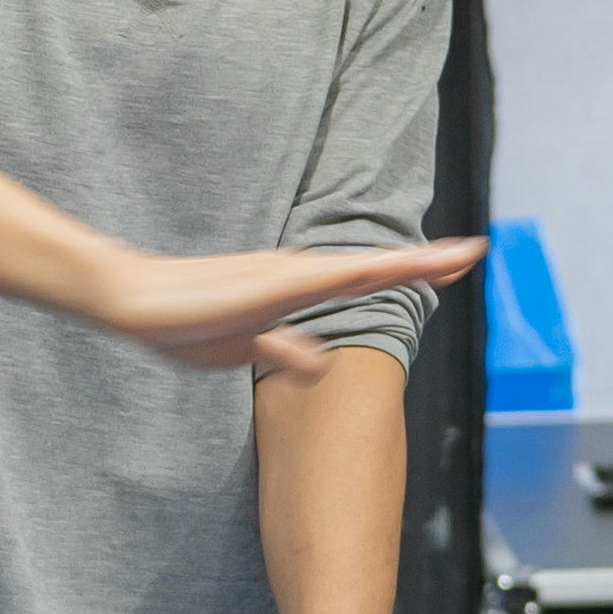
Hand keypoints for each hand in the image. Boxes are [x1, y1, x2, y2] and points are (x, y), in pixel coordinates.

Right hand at [82, 235, 483, 378]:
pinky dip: (368, 271)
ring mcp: (290, 275)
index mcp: (295, 287)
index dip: (411, 273)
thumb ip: (286, 351)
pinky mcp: (273, 284)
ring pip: (367, 268)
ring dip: (416, 262)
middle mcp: (300, 273)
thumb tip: (322, 363)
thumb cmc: (181, 323)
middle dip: (430, 262)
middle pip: (379, 268)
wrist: (135, 304)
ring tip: (464, 254)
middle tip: (477, 250)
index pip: (367, 281)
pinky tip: (400, 266)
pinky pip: (332, 277)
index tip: (452, 266)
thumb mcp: (247, 348)